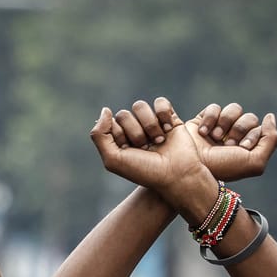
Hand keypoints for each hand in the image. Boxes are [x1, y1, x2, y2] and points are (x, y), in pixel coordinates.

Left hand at [89, 99, 215, 214]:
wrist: (177, 174)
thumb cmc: (145, 171)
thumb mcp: (113, 159)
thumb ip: (99, 135)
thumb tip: (106, 109)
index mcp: (120, 141)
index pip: (111, 124)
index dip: (120, 136)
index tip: (130, 152)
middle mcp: (134, 131)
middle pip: (124, 115)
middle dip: (134, 133)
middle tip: (145, 148)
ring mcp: (151, 124)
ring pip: (140, 106)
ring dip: (149, 125)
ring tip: (159, 141)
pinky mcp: (169, 118)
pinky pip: (160, 102)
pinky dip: (163, 114)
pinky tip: (168, 129)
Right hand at [189, 102, 276, 182]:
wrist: (187, 167)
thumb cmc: (221, 167)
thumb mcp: (254, 162)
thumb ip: (271, 139)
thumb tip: (270, 116)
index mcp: (246, 149)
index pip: (260, 129)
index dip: (251, 136)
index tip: (240, 149)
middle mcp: (233, 139)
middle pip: (248, 118)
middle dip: (239, 129)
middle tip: (227, 144)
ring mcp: (218, 129)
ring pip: (234, 109)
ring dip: (226, 122)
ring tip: (214, 136)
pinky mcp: (202, 121)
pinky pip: (215, 107)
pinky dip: (211, 118)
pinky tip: (202, 132)